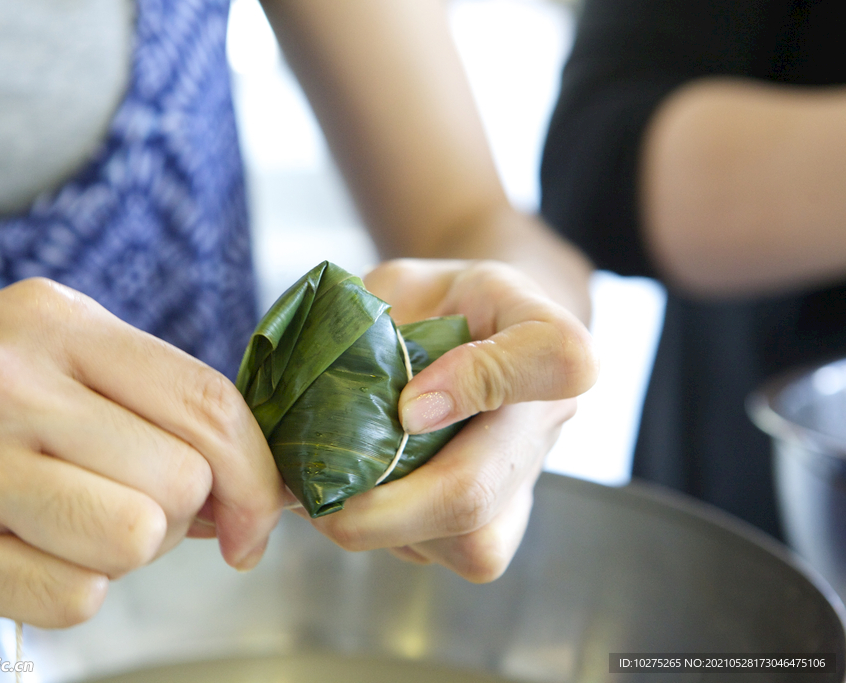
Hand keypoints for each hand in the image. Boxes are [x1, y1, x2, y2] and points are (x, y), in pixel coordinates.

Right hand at [0, 279, 282, 626]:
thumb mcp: (40, 336)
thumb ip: (140, 394)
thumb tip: (235, 485)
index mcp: (56, 324)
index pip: (207, 403)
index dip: (256, 470)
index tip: (258, 510)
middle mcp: (13, 389)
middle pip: (179, 482)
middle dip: (183, 510)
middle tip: (140, 501)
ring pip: (132, 542)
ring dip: (128, 549)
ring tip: (79, 521)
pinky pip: (72, 599)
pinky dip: (74, 587)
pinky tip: (32, 549)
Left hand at [304, 259, 597, 580]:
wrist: (480, 331)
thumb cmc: (437, 303)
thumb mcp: (402, 283)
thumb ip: (366, 317)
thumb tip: (318, 389)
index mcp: (541, 334)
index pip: (553, 359)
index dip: (476, 382)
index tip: (408, 403)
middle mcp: (546, 417)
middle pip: (477, 491)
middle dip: (376, 507)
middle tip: (312, 493)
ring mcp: (527, 480)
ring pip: (465, 543)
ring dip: (378, 526)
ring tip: (328, 491)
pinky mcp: (499, 526)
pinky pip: (446, 554)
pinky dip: (388, 535)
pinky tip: (359, 499)